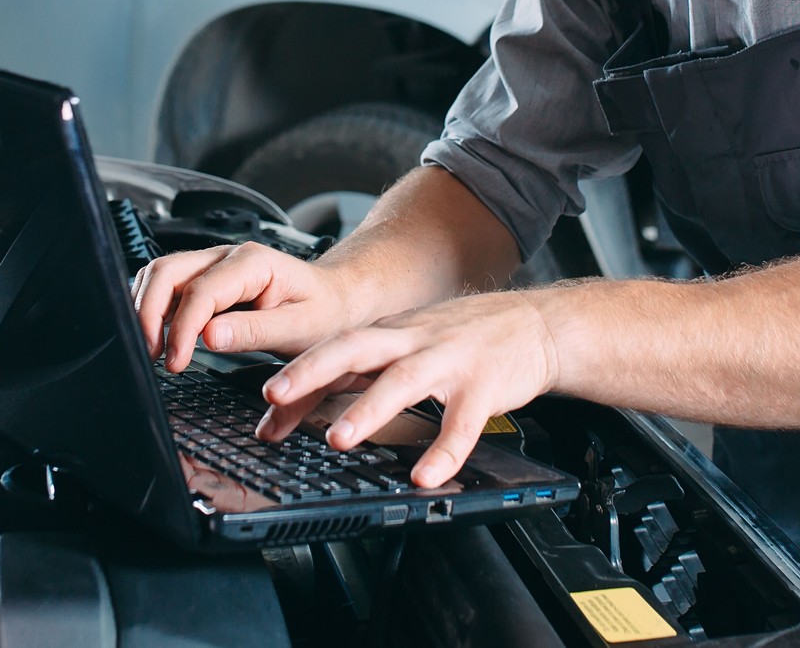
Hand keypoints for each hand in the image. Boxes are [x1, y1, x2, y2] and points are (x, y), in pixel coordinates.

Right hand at [133, 242, 357, 371]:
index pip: (200, 291)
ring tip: (150, 350)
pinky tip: (157, 336)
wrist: (338, 299)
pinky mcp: (207, 279)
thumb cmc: (324, 312)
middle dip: (148, 313)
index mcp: (253, 263)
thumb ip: (255, 332)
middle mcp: (227, 256)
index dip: (180, 329)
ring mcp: (214, 265)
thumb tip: (209, 336)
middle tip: (150, 356)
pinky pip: (169, 285)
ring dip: (146, 308)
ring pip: (161, 274)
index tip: (175, 363)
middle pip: (167, 271)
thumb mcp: (300, 329)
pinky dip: (154, 307)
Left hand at [255, 290, 563, 487]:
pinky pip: (462, 423)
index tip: (263, 412)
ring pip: (402, 381)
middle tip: (274, 396)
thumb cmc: (466, 337)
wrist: (536, 324)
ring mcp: (449, 361)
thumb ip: (366, 369)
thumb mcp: (410, 341)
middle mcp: (413, 341)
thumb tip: (310, 401)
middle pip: (355, 348)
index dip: (296, 380)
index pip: (332, 352)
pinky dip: (443, 451)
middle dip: (311, 371)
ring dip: (367, 409)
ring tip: (338, 439)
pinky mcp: (484, 387)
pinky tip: (425, 475)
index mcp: (390, 332)